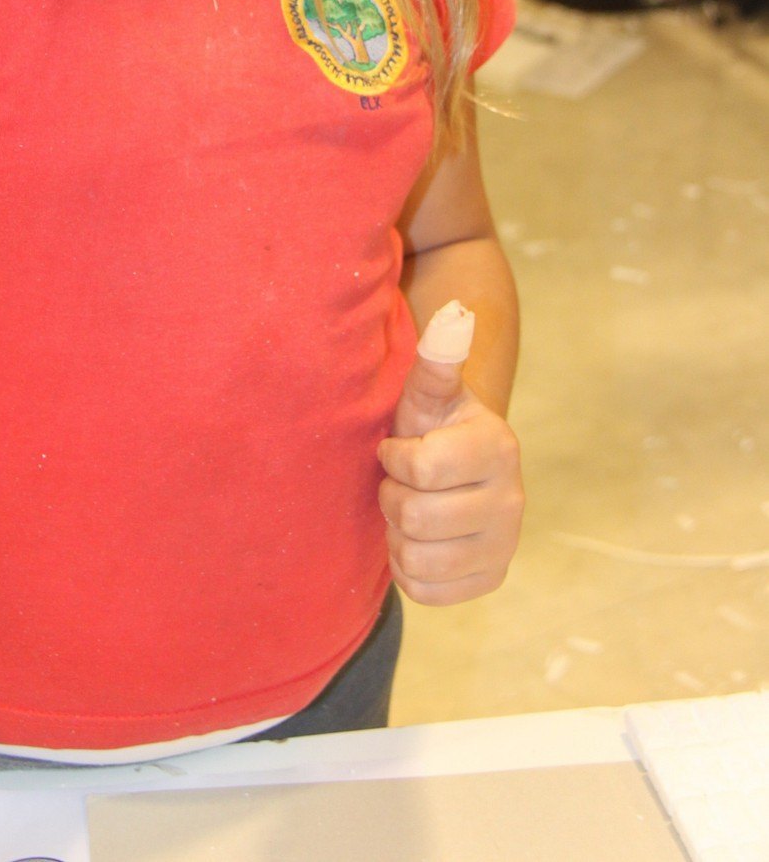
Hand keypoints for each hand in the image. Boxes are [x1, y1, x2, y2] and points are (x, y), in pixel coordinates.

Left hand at [377, 345, 522, 605]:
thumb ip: (437, 359)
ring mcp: (505, 544)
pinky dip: (407, 569)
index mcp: (497, 447)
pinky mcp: (491, 579)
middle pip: (414, 516)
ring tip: (409, 509)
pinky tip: (418, 540)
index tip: (398, 449)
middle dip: (392, 497)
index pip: (421, 468)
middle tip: (400, 483)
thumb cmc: (430, 426)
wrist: (452, 472)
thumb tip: (456, 313)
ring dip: (396, 534)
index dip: (394, 459)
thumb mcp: (427, 393)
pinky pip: (425, 591)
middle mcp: (512, 499)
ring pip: (416, 558)